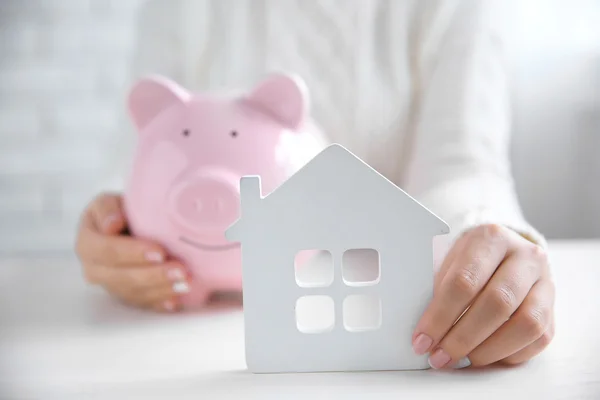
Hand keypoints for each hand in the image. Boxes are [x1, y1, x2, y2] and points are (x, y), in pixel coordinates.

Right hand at [75, 192, 190, 311]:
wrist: (125, 224)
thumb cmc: (119, 210)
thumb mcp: (109, 201)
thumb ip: (107, 208)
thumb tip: (112, 225)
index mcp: (87, 243)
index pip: (107, 251)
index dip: (132, 253)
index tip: (159, 252)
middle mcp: (94, 269)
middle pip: (122, 277)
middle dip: (153, 275)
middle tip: (181, 271)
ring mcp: (110, 286)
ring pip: (134, 293)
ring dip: (161, 290)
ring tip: (185, 284)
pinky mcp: (125, 295)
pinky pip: (142, 303)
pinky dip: (160, 303)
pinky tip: (176, 302)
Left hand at [412, 223, 553, 368]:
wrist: (501, 252)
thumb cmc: (468, 261)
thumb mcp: (449, 262)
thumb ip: (437, 291)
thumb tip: (425, 333)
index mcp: (491, 238)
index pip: (465, 280)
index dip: (440, 316)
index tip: (422, 340)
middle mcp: (525, 256)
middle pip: (497, 303)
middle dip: (463, 337)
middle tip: (440, 356)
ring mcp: (545, 282)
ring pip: (526, 323)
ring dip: (489, 350)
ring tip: (462, 359)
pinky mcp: (553, 307)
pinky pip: (538, 339)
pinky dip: (509, 354)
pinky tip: (484, 356)